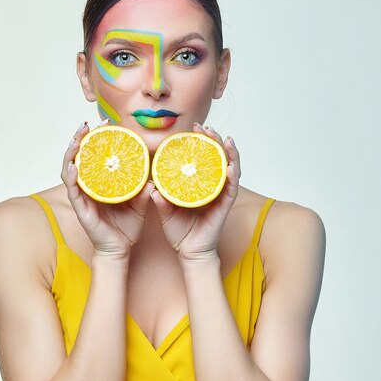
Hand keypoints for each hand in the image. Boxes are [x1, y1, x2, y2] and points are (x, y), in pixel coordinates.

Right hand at [61, 121, 154, 257]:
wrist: (120, 250)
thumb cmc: (127, 227)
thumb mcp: (140, 205)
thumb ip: (144, 192)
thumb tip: (154, 178)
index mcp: (101, 183)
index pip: (95, 156)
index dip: (97, 139)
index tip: (106, 123)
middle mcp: (88, 187)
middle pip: (79, 158)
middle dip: (80, 139)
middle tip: (87, 125)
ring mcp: (82, 197)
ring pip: (70, 170)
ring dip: (71, 153)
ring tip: (75, 139)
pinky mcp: (80, 209)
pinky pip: (73, 191)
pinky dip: (72, 178)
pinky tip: (74, 167)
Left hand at [149, 122, 240, 261]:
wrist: (190, 253)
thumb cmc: (179, 232)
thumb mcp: (165, 212)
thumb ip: (159, 199)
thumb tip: (149, 186)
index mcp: (199, 184)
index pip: (203, 158)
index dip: (201, 141)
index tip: (193, 128)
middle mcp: (212, 187)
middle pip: (218, 157)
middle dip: (215, 140)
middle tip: (205, 127)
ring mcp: (220, 196)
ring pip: (230, 169)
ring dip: (229, 153)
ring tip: (225, 139)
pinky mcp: (224, 207)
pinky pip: (231, 190)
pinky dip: (232, 177)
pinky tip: (230, 167)